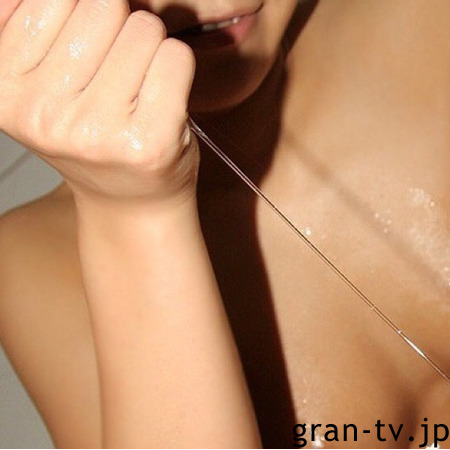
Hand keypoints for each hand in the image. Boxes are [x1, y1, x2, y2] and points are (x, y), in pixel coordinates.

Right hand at [0, 0, 198, 206]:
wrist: (130, 202)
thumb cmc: (94, 137)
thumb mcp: (42, 83)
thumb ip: (32, 26)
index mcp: (4, 90)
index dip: (85, 15)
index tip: (89, 54)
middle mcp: (43, 114)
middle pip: (104, 5)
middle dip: (121, 29)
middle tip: (121, 75)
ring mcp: (96, 131)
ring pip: (144, 28)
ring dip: (151, 51)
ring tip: (139, 93)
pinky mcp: (148, 141)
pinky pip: (176, 57)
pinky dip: (178, 70)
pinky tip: (163, 103)